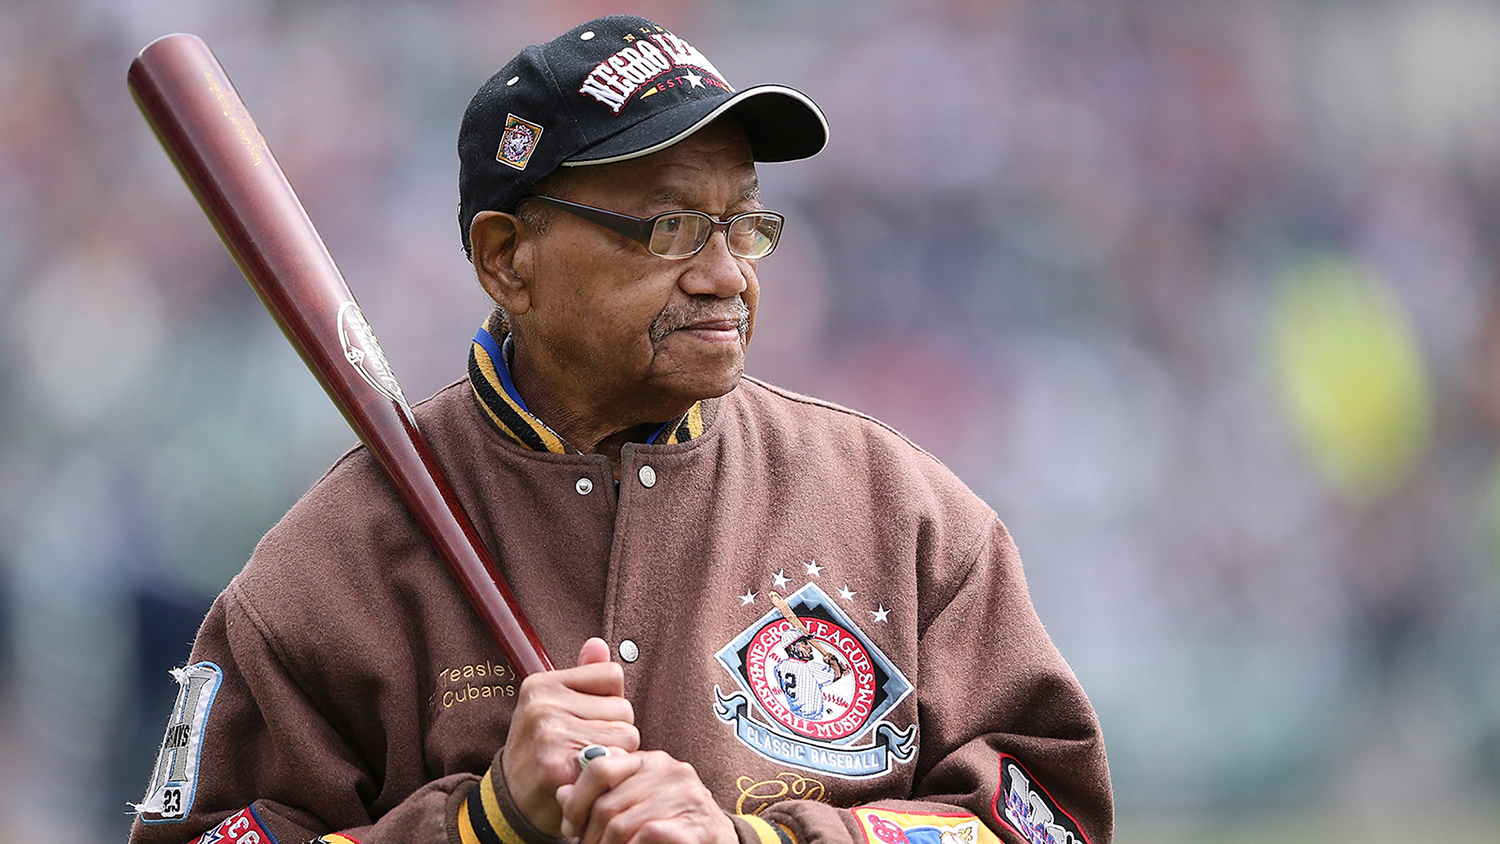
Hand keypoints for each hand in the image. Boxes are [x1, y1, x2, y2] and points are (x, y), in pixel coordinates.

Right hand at [501, 638, 639, 835]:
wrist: (512, 804)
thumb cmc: (542, 752)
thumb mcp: (553, 707)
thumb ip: (583, 676)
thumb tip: (598, 645)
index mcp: (541, 684)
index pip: (612, 674)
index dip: (610, 701)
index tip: (589, 720)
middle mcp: (542, 704)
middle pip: (624, 707)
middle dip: (616, 731)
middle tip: (587, 748)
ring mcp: (549, 733)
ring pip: (628, 734)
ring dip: (618, 754)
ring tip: (589, 762)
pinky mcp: (559, 765)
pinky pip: (618, 759)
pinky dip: (613, 772)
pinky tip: (591, 778)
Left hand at [556, 750, 736, 843]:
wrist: (719, 841)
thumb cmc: (671, 822)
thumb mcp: (636, 803)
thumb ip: (602, 796)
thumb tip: (561, 793)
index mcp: (650, 760)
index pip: (599, 767)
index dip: (576, 801)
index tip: (570, 829)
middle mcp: (670, 770)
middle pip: (606, 804)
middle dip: (588, 836)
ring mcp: (686, 795)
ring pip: (622, 823)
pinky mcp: (697, 823)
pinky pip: (646, 834)